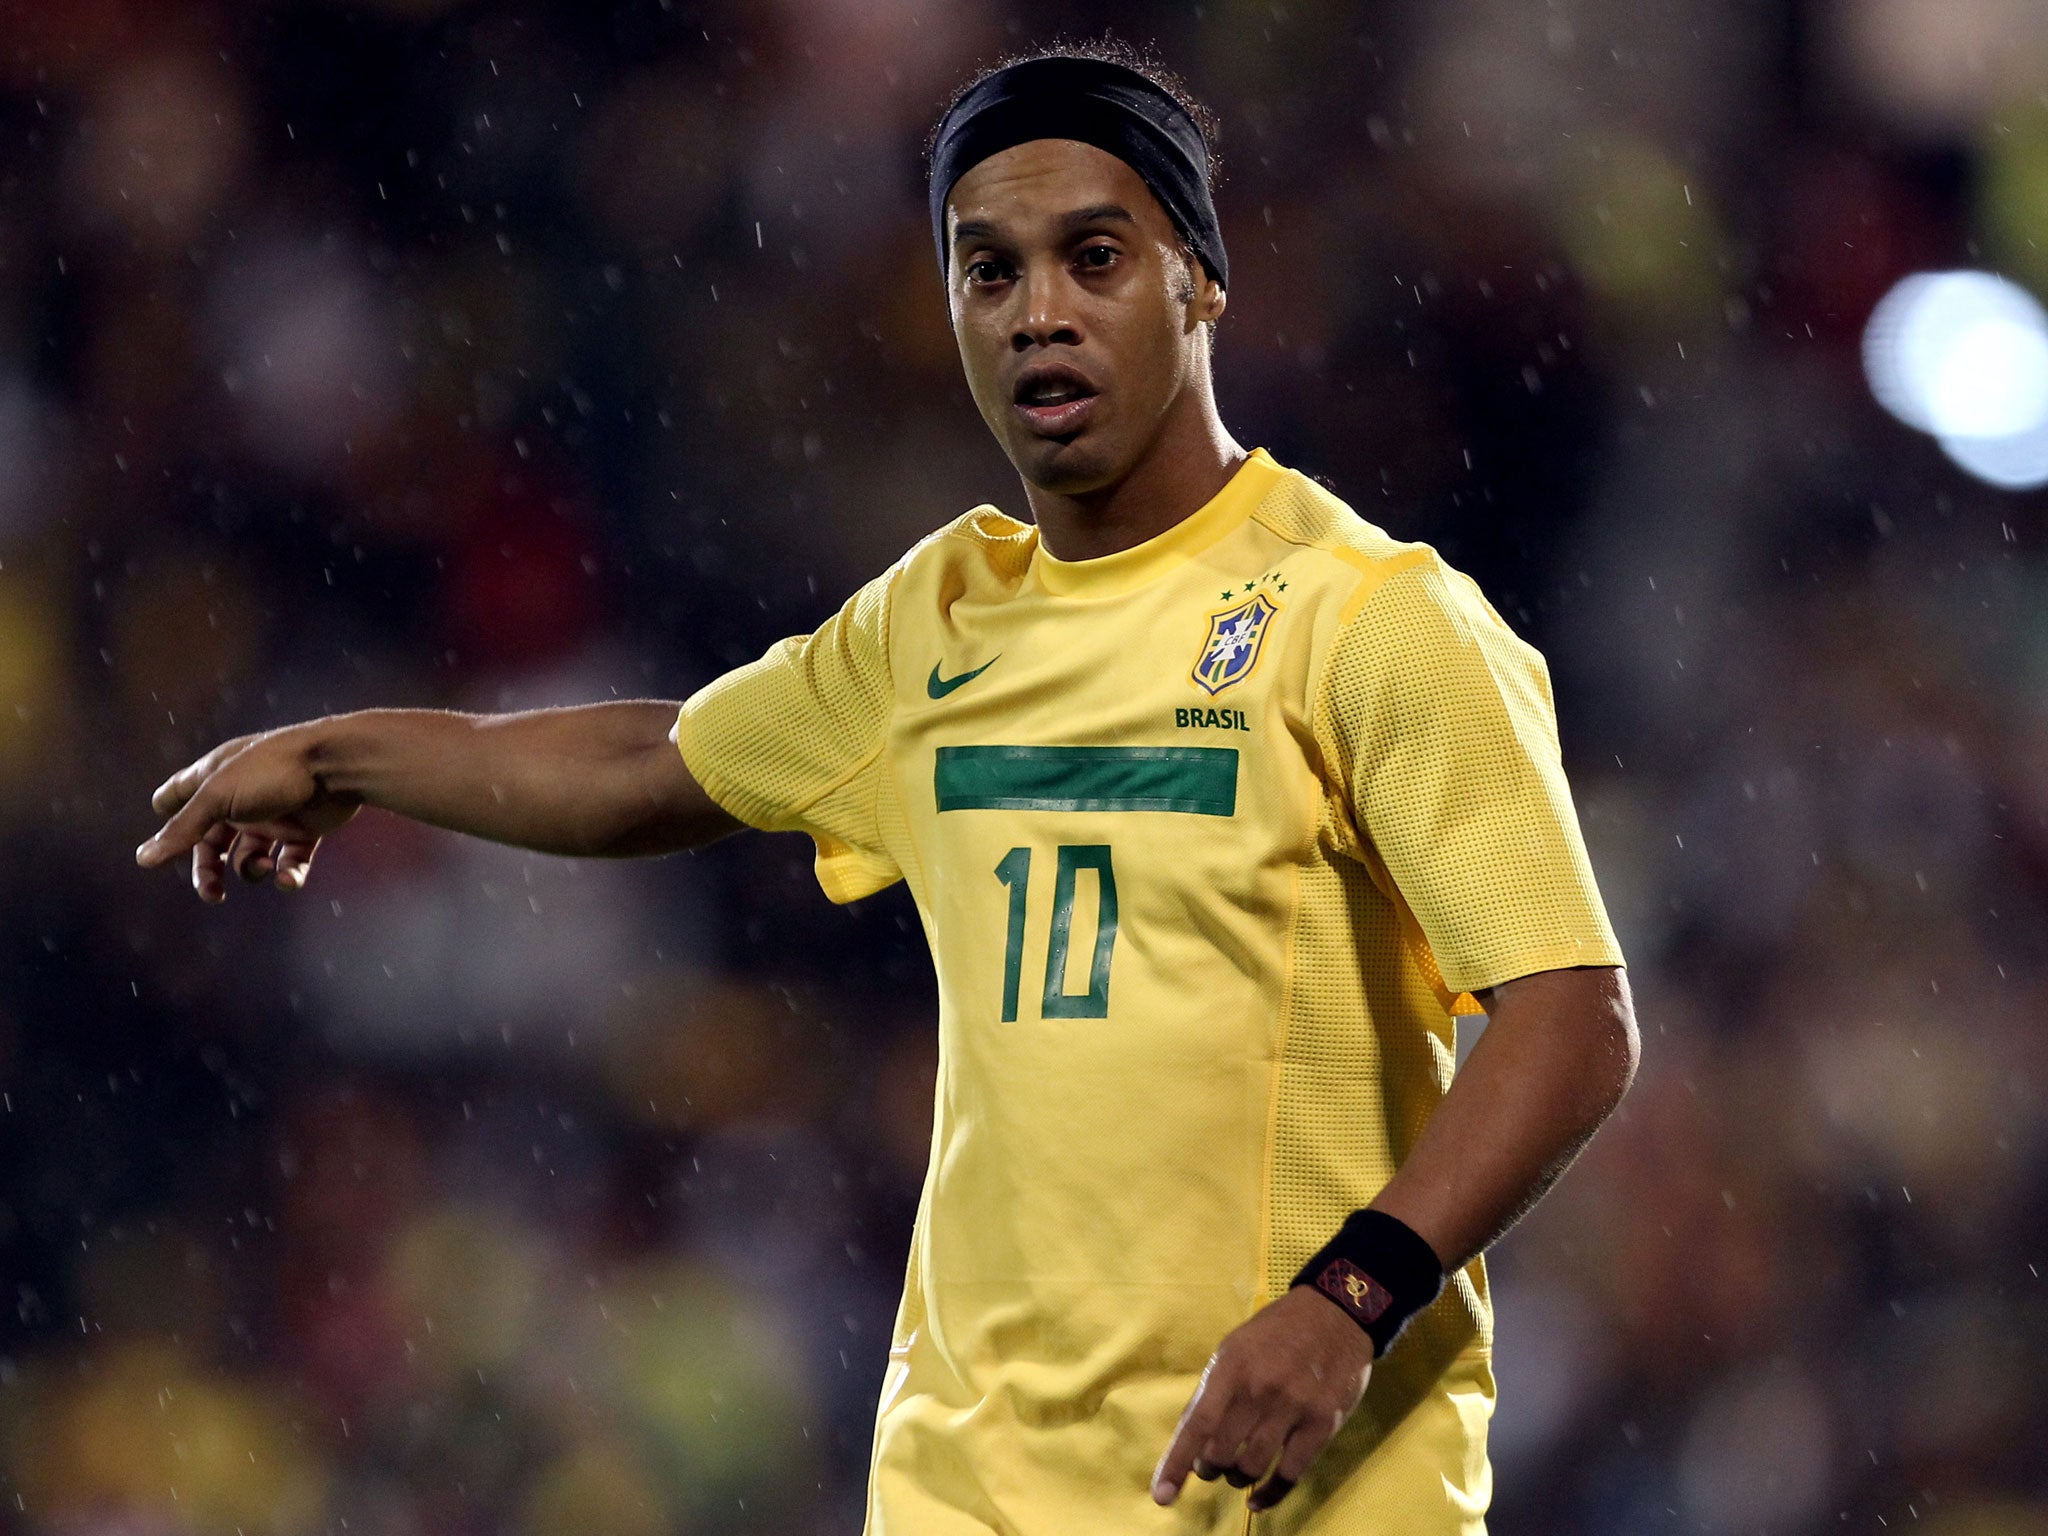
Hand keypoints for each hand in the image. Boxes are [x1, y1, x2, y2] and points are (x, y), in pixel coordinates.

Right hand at [136, 726, 361, 901]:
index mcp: (214, 780)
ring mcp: (273, 816)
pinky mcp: (304, 830)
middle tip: (212, 892)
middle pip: (211, 842)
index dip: (167, 816)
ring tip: (260, 867)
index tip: (159, 844)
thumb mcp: (218, 797)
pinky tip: (288, 879)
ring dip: (250, 870)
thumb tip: (144, 858)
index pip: (178, 795)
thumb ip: (183, 828)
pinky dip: (289, 875)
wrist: (337, 764)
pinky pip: (290, 862)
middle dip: (208, 869)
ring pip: (249, 856)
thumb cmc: (272, 771)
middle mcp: (240, 799)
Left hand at [1152, 1286, 1374, 1512]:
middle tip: (1211, 1466)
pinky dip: (1270, 1494)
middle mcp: (1260, 1388)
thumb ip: (1214, 1389)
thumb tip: (1193, 1438)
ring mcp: (1293, 1407)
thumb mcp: (1236, 1347)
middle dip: (1209, 1468)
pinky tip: (1258, 1500)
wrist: (1335, 1313)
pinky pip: (1290, 1474)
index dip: (1177, 1463)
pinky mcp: (1322, 1423)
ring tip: (1237, 1474)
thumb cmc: (1277, 1332)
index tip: (1162, 1496)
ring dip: (1237, 1479)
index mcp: (1231, 1366)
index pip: (1198, 1424)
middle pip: (1221, 1452)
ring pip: (1252, 1468)